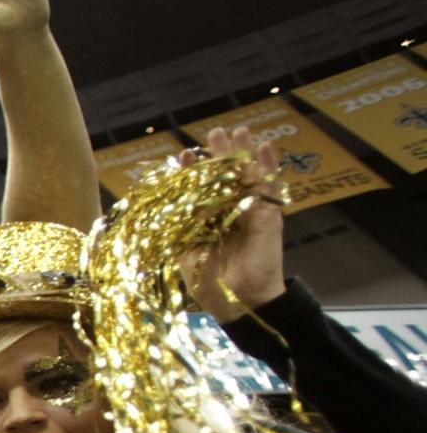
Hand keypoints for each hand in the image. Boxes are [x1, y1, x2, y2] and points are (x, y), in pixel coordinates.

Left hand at [178, 126, 286, 321]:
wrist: (239, 302)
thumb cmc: (209, 284)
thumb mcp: (185, 254)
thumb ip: (178, 229)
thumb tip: (162, 207)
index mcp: (207, 222)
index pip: (201, 190)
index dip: (193, 172)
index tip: (184, 155)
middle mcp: (228, 214)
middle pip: (225, 177)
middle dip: (220, 155)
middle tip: (214, 132)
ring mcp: (250, 213)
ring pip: (248, 176)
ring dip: (244, 153)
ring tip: (239, 130)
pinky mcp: (269, 217)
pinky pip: (270, 188)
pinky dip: (268, 167)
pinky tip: (264, 147)